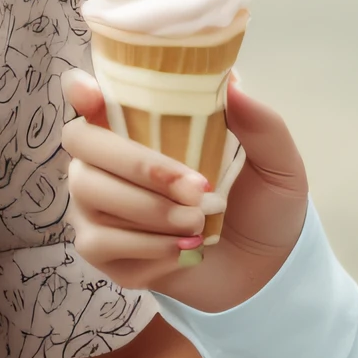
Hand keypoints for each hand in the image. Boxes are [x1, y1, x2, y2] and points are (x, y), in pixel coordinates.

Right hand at [60, 71, 308, 311]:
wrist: (263, 270)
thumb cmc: (261, 207)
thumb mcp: (277, 164)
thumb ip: (261, 125)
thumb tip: (233, 87)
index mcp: (142, 127)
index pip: (88, 95)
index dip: (80, 91)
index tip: (91, 93)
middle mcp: (107, 161)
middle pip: (82, 142)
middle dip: (137, 163)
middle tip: (195, 189)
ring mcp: (96, 206)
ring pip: (90, 194)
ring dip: (150, 211)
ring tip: (197, 225)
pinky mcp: (100, 251)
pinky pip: (100, 242)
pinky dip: (148, 247)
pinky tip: (181, 250)